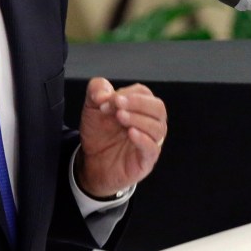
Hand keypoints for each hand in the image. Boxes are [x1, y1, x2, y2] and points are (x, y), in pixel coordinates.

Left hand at [75, 77, 166, 198]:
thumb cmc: (98, 133)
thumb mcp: (92, 106)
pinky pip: (153, 149)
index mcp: (140, 108)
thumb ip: (96, 89)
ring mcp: (150, 142)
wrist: (91, 161)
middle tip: (118, 104)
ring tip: (120, 117)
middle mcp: (149, 123)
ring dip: (139, 119)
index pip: (144, 94)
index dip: (127, 94)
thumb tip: (104, 93)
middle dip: (138, 103)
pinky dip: (143, 139)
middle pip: (158, 108)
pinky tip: (131, 133)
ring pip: (158, 128)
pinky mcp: (146, 160)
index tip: (109, 100)